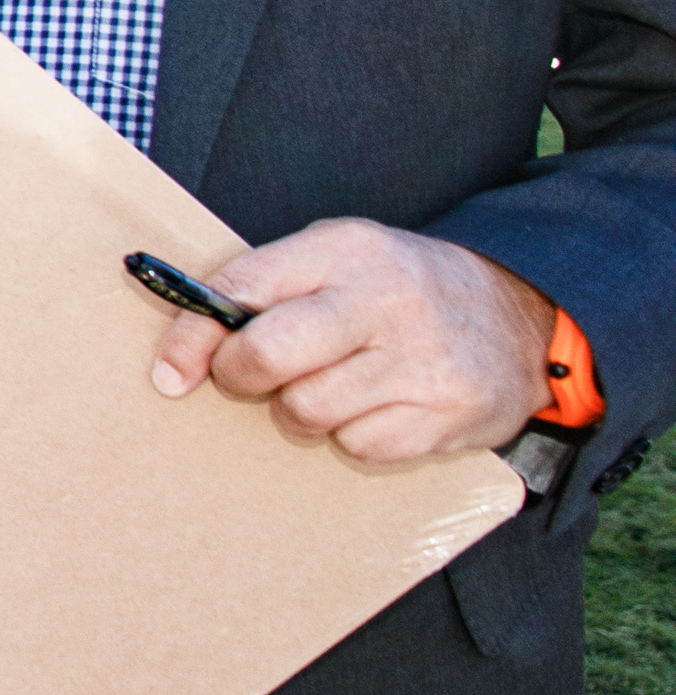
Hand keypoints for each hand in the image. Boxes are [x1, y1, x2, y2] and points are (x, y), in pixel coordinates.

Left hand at [150, 219, 554, 464]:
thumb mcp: (338, 260)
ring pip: (305, 410)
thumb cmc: (400, 290)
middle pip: (267, 356)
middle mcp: (385, 300)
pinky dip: (351, 436)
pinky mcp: (446, 416)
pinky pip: (356, 445)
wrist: (522, 318)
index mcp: (347, 249)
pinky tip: (376, 406)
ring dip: (299, 410)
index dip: (191, 337)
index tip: (171, 373)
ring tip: (329, 386)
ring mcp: (422, 360)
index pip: (241, 289)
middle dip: (241, 377)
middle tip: (252, 379)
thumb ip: (265, 288)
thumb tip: (181, 352)